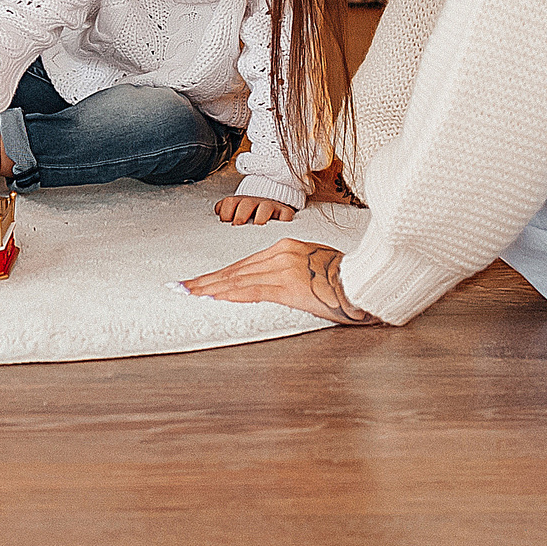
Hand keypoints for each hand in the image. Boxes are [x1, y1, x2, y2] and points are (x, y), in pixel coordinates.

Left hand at [181, 239, 381, 324]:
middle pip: (235, 270)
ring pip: (238, 279)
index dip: (218, 274)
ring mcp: (283, 268)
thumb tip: (275, 285)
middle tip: (180, 287)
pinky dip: (230, 295)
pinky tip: (213, 298)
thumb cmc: (344, 279)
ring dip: (210, 288)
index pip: (243, 264)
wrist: (366, 282)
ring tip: (189, 294)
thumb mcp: (314, 266)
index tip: (198, 282)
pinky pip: (252, 291)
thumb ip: (291, 272)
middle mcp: (280, 253)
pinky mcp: (288, 285)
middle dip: (206, 280)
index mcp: (285, 247)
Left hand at [215, 195, 299, 225]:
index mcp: (240, 202)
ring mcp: (271, 206)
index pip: (230, 203)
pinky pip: (286, 215)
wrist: (274, 203)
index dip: (225, 213)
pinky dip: (282, 221)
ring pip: (265, 207)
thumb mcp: (236, 212)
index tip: (224, 224)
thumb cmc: (251, 214)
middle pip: (246, 203)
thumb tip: (215, 219)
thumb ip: (225, 213)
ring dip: (259, 218)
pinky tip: (277, 230)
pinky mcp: (285, 213)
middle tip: (238, 228)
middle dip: (240, 216)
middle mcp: (255, 202)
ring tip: (257, 228)